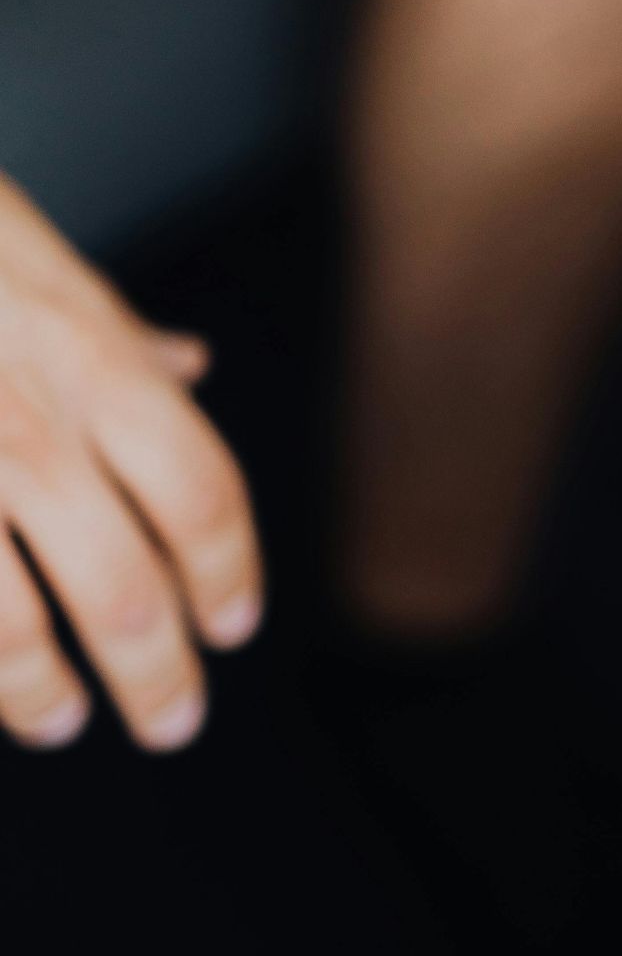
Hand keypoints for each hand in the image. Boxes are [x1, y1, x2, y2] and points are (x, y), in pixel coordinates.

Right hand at [0, 175, 261, 750]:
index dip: (228, 576)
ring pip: (6, 625)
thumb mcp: (45, 266)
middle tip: (174, 721)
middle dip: (157, 673)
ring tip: (61, 720)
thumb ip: (118, 335)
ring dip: (42, 692)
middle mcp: (29, 422)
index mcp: (97, 364)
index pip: (202, 498)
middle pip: (126, 589)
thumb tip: (190, 362)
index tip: (232, 627)